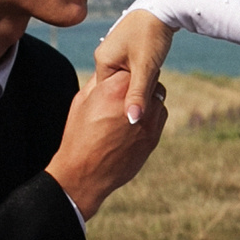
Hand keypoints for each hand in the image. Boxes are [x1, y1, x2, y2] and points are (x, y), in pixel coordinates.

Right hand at [47, 64, 164, 218]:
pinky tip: (137, 119)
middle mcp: (135, 103)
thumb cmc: (79, 135)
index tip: (124, 72)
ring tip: (132, 103)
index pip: (132, 66)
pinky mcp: (154, 136)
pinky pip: (160, 115)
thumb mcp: (82, 101)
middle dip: (142, 80)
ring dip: (149, 96)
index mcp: (114, 90)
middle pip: (150, 79)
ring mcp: (148, 121)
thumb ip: (99, 82)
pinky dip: (152, 113)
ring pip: (158, 97)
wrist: (86, 172)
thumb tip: (111, 68)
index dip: (128, 68)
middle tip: (132, 85)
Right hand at [94, 11, 175, 126]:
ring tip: (152, 84)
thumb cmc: (152, 34)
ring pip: (126, 78)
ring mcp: (116, 51)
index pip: (107, 92)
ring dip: (139, 83)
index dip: (122, 101)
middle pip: (116, 86)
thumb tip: (132, 120)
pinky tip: (154, 74)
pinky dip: (142, 74)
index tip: (137, 109)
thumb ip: (137, 95)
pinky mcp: (128, 48)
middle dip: (132, 92)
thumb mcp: (146, 68)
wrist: (165, 6)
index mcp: (102, 60)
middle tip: (148, 97)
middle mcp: (105, 55)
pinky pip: (132, 69)